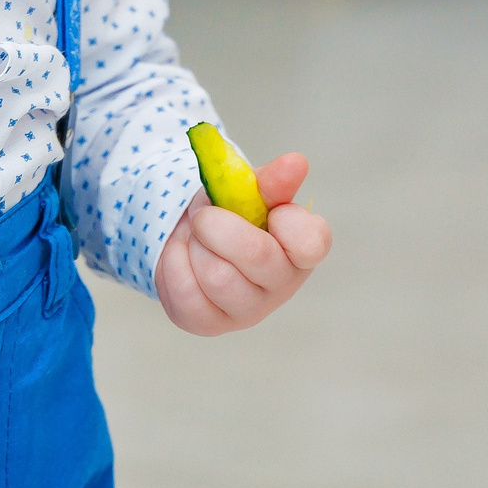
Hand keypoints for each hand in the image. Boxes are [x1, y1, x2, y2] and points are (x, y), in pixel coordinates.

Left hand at [155, 152, 331, 335]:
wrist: (190, 234)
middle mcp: (281, 286)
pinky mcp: (209, 324)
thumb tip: (296, 163)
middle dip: (218, 224)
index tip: (271, 211)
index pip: (313, 243)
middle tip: (205, 215)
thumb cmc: (231, 213)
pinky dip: (174, 262)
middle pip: (257, 256)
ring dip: (195, 244)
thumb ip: (271, 180)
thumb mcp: (249, 190)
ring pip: (217, 276)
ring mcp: (247, 310)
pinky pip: (186, 293)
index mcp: (301, 249)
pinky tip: (183, 256)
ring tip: (197, 237)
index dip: (288, 221)